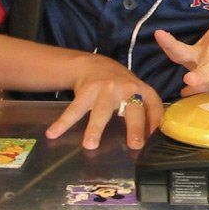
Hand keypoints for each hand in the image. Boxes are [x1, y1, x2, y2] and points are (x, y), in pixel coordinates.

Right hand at [44, 54, 162, 149]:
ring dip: (95, 128)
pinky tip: (53, 133)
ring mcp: (106, 89)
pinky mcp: (87, 90)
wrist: (94, 64)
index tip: (155, 140)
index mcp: (142, 90)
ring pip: (101, 111)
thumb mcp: (138, 92)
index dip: (156, 123)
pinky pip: (75, 109)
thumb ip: (147, 113)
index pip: (154, 107)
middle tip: (135, 144)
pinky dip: (63, 122)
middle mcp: (127, 88)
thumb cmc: (120, 86)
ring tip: (90, 145)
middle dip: (134, 127)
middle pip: (132, 110)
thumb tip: (155, 141)